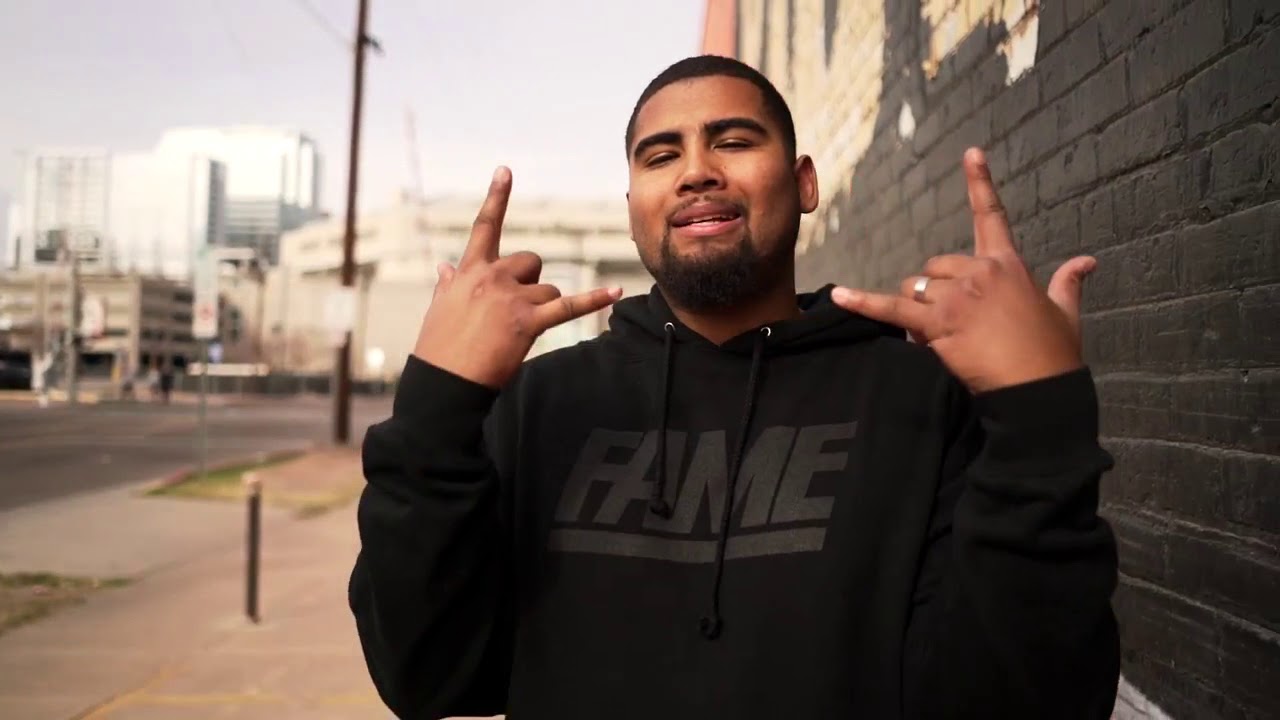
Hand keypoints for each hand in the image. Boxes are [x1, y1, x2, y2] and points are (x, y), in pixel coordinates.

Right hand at [413, 167, 621, 388]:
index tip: (505, 171)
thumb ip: (448, 284)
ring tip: (515, 334)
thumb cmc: (439, 350)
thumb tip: (444, 267)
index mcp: (469, 272)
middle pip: (530, 261)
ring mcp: (510, 298)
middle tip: (513, 312)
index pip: (484, 227)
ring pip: (547, 288)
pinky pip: (569, 305)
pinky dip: (594, 299)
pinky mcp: (528, 322)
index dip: (496, 197)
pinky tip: (616, 292)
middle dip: (531, 282)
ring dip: (542, 307)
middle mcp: (491, 277)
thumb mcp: (440, 310)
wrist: (444, 383)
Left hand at [831, 148, 1094, 393]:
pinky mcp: (937, 324)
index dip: (980, 182)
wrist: (1040, 390)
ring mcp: (956, 298)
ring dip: (919, 310)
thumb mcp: (1066, 313)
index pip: (991, 216)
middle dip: (935, 292)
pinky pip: (891, 309)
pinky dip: (864, 303)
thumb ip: (1068, 282)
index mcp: (1008, 265)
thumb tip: (1087, 261)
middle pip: (935, 267)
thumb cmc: (1054, 355)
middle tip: (953, 323)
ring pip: (916, 290)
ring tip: (940, 337)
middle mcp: (978, 273)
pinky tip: (839, 296)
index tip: (970, 153)